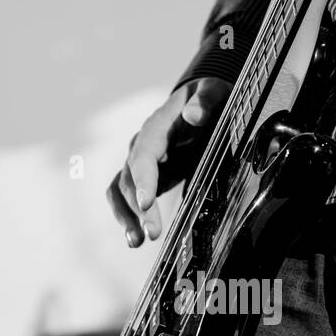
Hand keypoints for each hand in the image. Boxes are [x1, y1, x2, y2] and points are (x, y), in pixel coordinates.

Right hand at [107, 77, 230, 246]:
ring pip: (121, 190)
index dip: (144, 179)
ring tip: (137, 242)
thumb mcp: (214, 93)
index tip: (147, 202)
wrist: (201, 103)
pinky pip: (125, 196)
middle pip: (130, 178)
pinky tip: (134, 239)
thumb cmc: (208, 99)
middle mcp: (142, 145)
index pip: (144, 153)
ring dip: (126, 216)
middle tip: (153, 233)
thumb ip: (205, 102)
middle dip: (139, 208)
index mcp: (158, 126)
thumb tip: (192, 115)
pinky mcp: (144, 177)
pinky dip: (126, 216)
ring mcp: (140, 162)